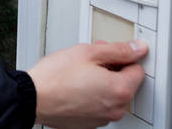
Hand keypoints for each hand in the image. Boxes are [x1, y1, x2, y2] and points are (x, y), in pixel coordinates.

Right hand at [27, 40, 147, 128]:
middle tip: (90, 59)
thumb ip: (118, 50)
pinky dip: (91, 96)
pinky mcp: (90, 124)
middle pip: (125, 83)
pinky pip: (98, 106)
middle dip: (112, 69)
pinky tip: (75, 86)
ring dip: (101, 83)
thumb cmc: (55, 76)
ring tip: (79, 73)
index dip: (123, 57)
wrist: (33, 98)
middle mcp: (115, 109)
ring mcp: (102, 119)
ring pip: (111, 95)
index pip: (138, 70)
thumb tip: (138, 49)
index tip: (110, 52)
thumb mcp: (88, 52)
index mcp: (120, 89)